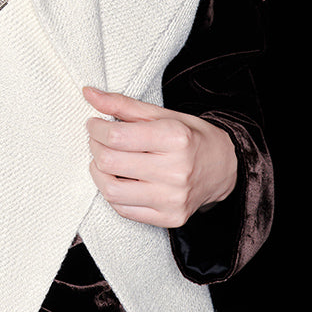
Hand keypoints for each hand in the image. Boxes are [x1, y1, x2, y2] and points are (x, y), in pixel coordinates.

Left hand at [83, 85, 237, 228]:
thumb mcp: (161, 114)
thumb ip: (122, 104)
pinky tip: (118, 179)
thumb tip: (88, 93)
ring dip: (98, 172)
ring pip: (112, 190)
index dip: (96, 128)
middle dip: (95, 147)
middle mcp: (176, 170)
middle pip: (110, 162)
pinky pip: (124, 210)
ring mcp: (173, 198)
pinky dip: (113, 193)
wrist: (223, 168)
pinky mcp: (170, 218)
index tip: (94, 123)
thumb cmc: (189, 136)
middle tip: (98, 140)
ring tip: (103, 160)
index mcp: (175, 138)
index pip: (116, 136)